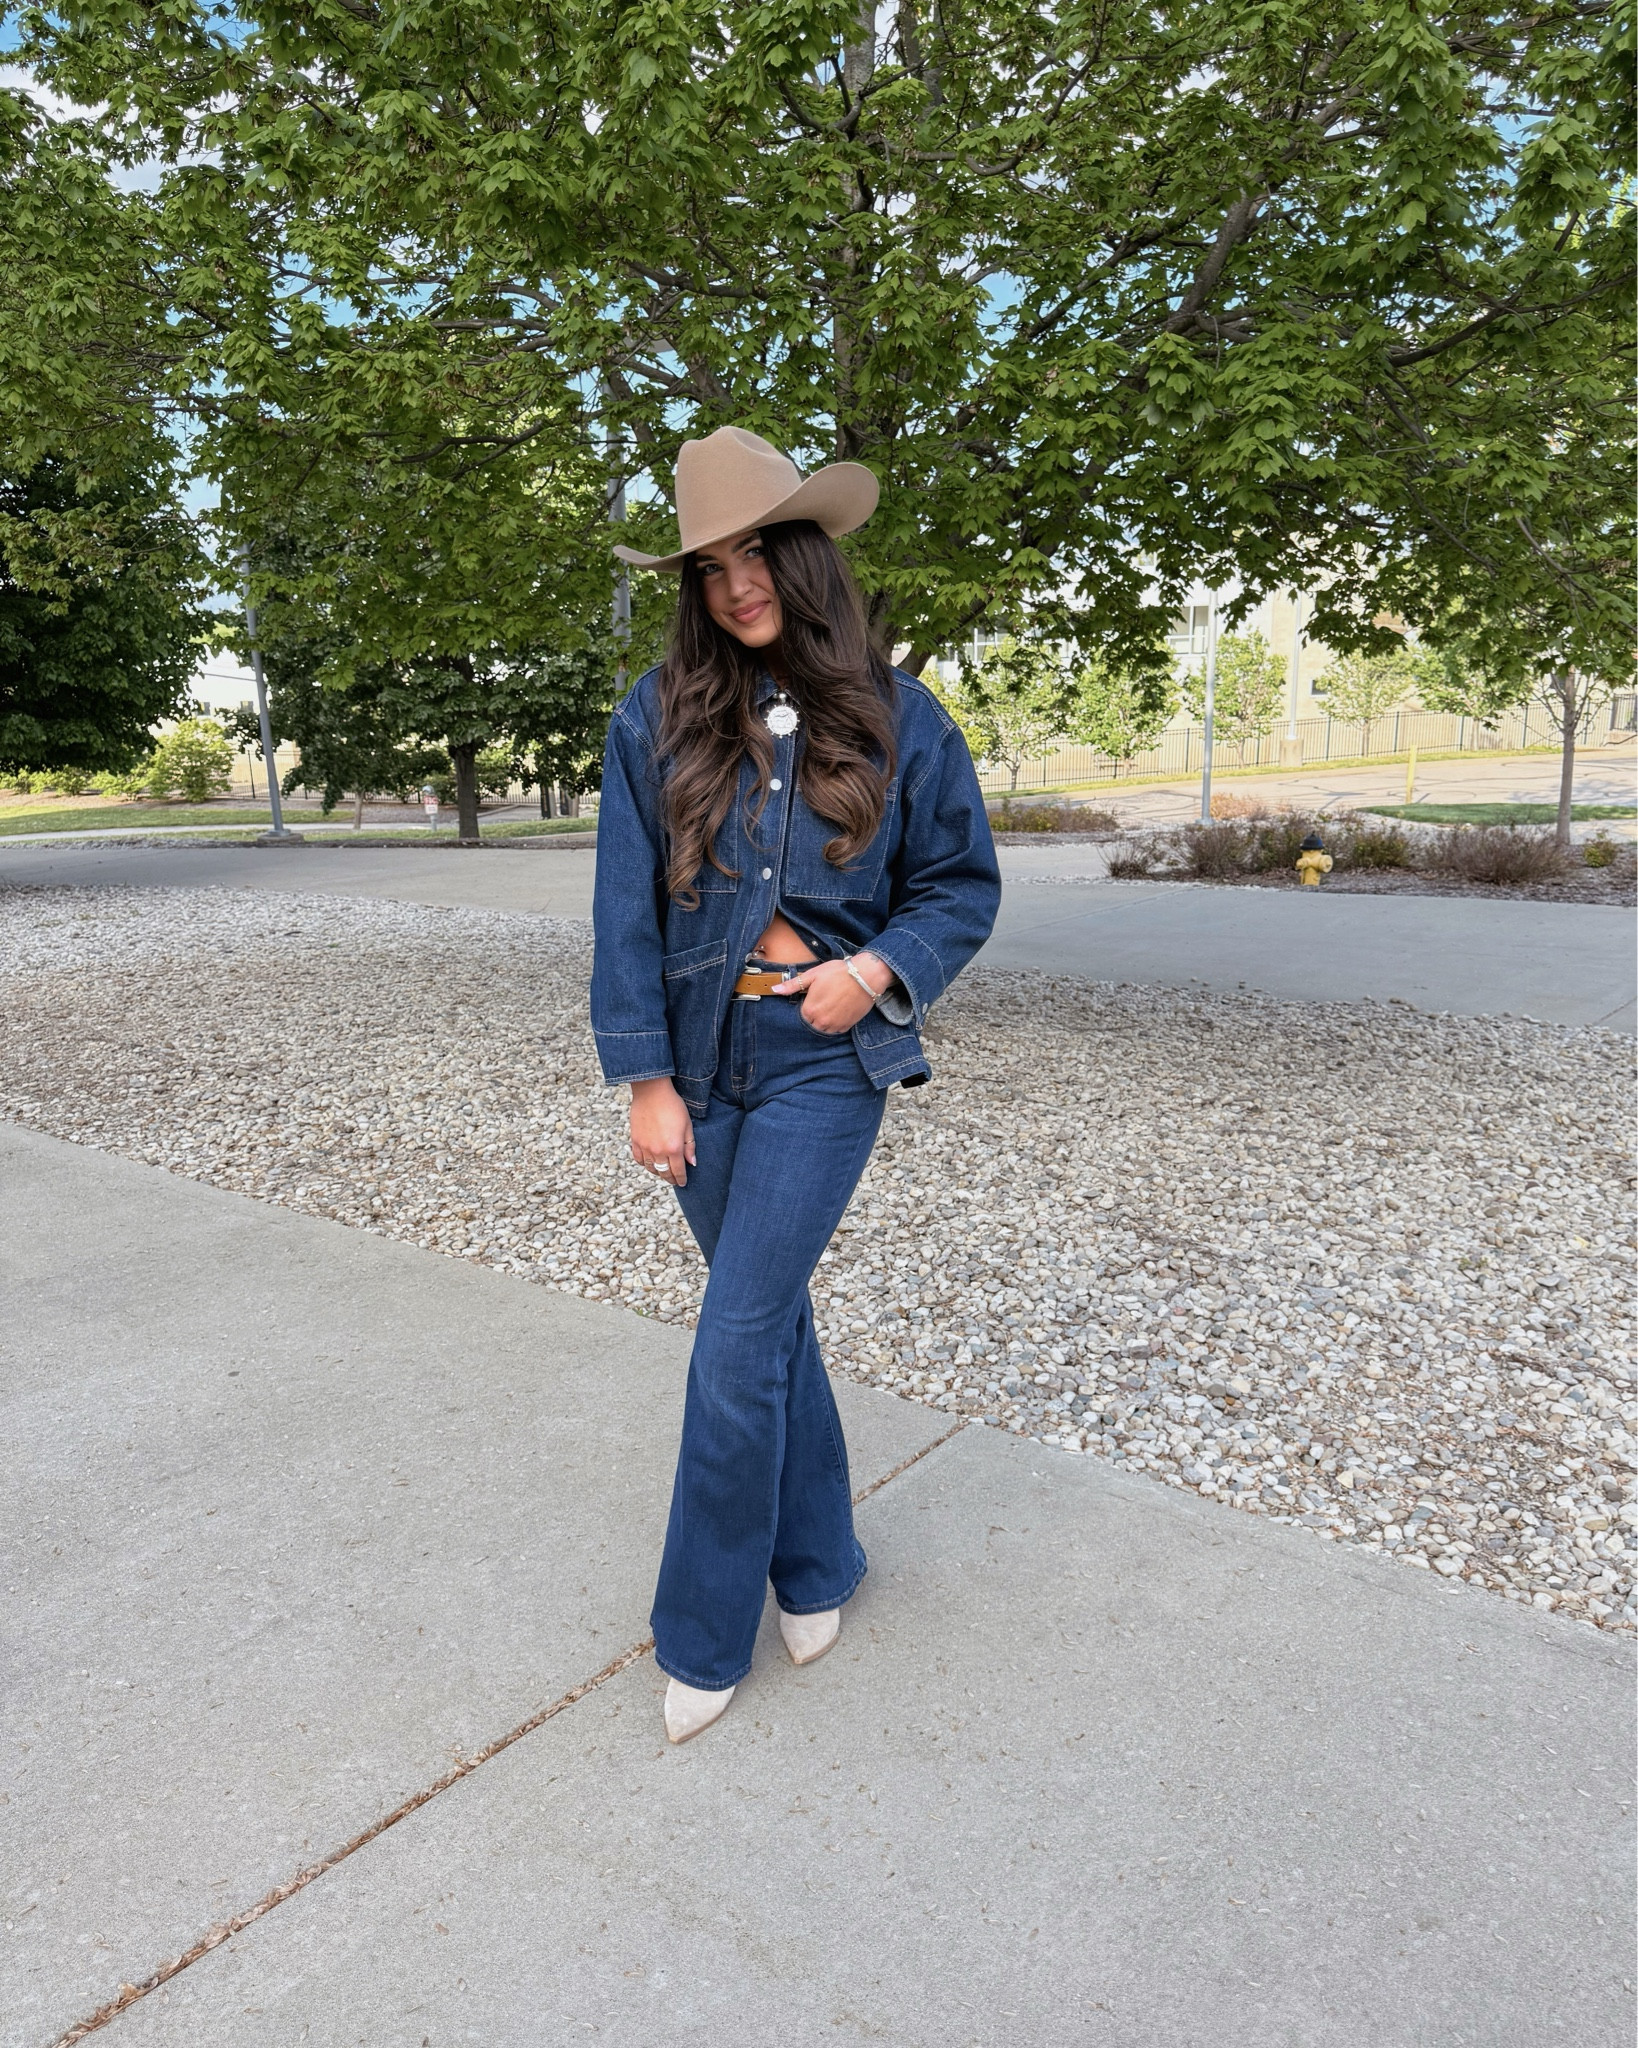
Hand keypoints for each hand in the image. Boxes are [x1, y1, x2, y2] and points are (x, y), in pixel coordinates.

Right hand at [629, 1077, 695, 1185]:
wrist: (652, 1092)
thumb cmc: (673, 1106)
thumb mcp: (687, 1125)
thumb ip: (689, 1145)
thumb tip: (692, 1163)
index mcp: (674, 1148)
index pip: (678, 1171)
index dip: (681, 1179)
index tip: (683, 1182)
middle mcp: (659, 1151)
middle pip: (664, 1173)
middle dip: (671, 1178)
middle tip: (674, 1180)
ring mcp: (645, 1147)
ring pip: (651, 1168)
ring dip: (658, 1173)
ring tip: (663, 1172)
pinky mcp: (635, 1141)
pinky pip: (639, 1159)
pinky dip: (645, 1164)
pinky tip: (650, 1162)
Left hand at [770, 952, 894, 1033]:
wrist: (865, 976)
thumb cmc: (838, 973)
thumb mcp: (813, 975)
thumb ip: (792, 985)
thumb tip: (774, 989)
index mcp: (809, 1010)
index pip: (802, 1015)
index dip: (808, 1005)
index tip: (815, 996)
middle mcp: (821, 1022)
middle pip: (812, 1023)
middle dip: (816, 1014)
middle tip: (825, 1000)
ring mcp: (835, 1025)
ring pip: (824, 1028)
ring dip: (826, 1020)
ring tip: (833, 1005)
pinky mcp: (847, 1026)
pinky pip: (837, 1029)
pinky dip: (837, 1022)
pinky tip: (841, 1009)